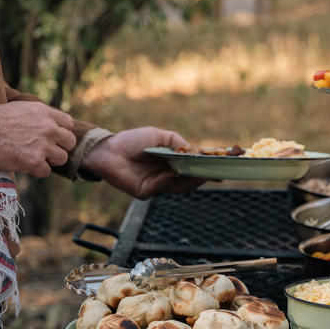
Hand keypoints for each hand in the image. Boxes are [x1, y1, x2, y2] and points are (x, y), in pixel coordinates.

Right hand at [0, 101, 76, 176]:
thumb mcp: (23, 108)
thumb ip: (40, 116)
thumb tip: (52, 125)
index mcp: (46, 112)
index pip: (68, 124)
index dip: (60, 132)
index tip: (51, 137)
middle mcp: (49, 127)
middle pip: (69, 142)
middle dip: (58, 147)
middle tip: (44, 150)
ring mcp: (43, 145)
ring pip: (61, 158)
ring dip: (49, 160)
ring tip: (33, 157)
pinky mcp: (34, 161)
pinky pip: (46, 171)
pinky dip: (37, 171)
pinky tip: (25, 165)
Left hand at [80, 127, 205, 198]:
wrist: (108, 149)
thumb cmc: (132, 140)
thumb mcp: (160, 136)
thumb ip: (178, 142)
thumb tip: (196, 152)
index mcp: (169, 162)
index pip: (191, 167)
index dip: (205, 168)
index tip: (220, 167)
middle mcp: (165, 175)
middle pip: (188, 179)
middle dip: (202, 176)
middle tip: (215, 172)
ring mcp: (156, 185)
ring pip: (178, 187)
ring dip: (190, 180)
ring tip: (202, 174)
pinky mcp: (146, 192)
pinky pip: (162, 187)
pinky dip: (169, 180)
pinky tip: (174, 172)